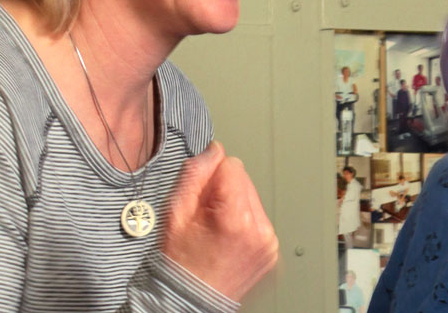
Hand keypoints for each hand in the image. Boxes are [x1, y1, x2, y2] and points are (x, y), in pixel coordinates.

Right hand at [163, 141, 278, 301]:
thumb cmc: (180, 262)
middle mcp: (260, 230)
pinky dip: (244, 222)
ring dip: (235, 206)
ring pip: (253, 197)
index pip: (232, 165)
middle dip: (224, 191)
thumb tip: (214, 149)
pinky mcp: (272, 250)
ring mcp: (269, 242)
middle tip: (206, 217)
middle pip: (245, 180)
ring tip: (217, 230)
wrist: (191, 300)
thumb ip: (194, 174)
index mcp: (237, 219)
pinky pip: (259, 218)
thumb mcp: (175, 213)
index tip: (202, 199)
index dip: (211, 177)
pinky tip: (228, 238)